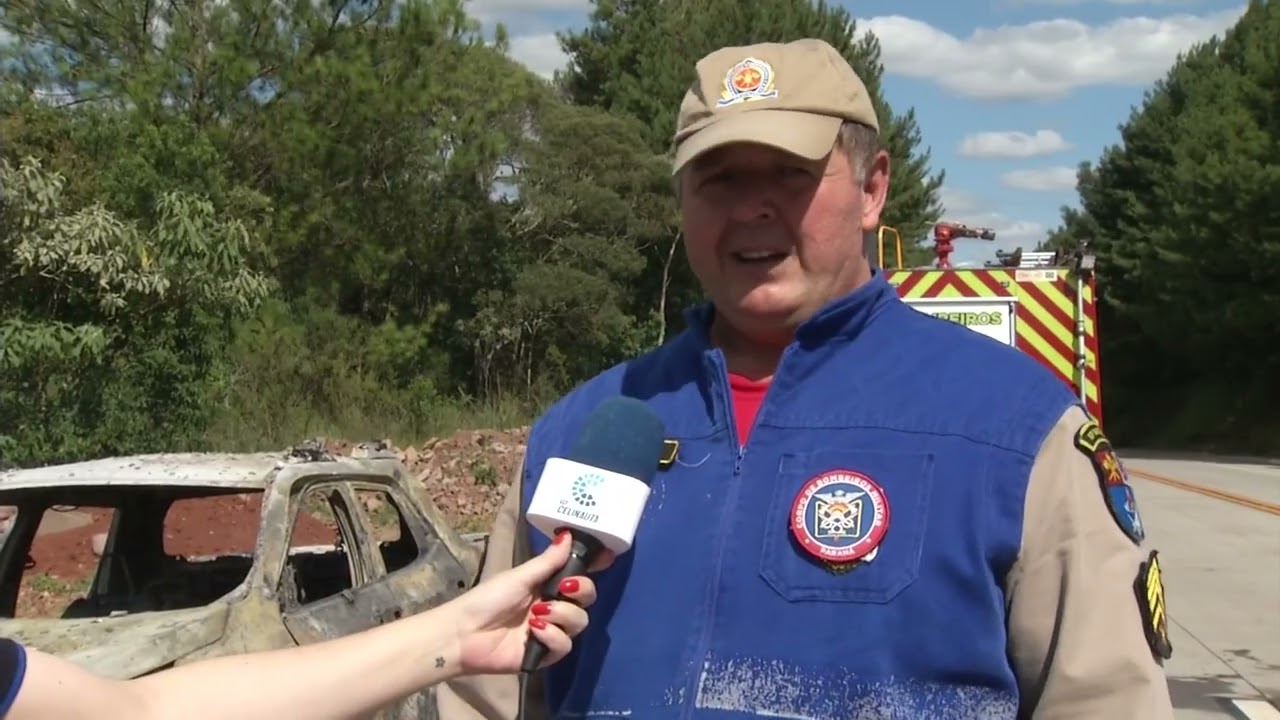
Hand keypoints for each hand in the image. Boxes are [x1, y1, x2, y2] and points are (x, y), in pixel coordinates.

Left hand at [450, 531, 614, 674]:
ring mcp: (551, 631)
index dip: (594, 566)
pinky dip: (553, 636)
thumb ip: (547, 562)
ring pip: (580, 622)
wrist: (464, 634)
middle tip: (563, 589)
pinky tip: (535, 632)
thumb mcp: (519, 576)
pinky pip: (566, 645)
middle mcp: (553, 606)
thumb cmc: (488, 599)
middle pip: (587, 598)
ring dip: (562, 615)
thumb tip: (569, 535)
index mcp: (547, 585)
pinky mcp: (546, 655)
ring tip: (537, 614)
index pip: (578, 574)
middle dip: (581, 591)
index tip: (608, 556)